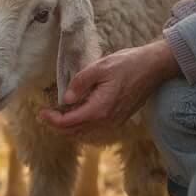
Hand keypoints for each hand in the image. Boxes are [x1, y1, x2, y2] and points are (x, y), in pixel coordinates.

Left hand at [40, 39, 179, 135]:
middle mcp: (107, 121)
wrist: (154, 67)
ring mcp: (115, 121)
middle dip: (57, 125)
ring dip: (69, 126)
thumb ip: (80, 83)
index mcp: (99, 109)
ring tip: (57, 114)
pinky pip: (95, 127)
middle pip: (75, 131)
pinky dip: (82, 123)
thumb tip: (67, 98)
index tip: (41, 112)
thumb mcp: (100, 67)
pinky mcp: (119, 118)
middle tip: (45, 115)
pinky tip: (77, 111)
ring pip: (85, 131)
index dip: (51, 119)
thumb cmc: (128, 64)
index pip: (68, 123)